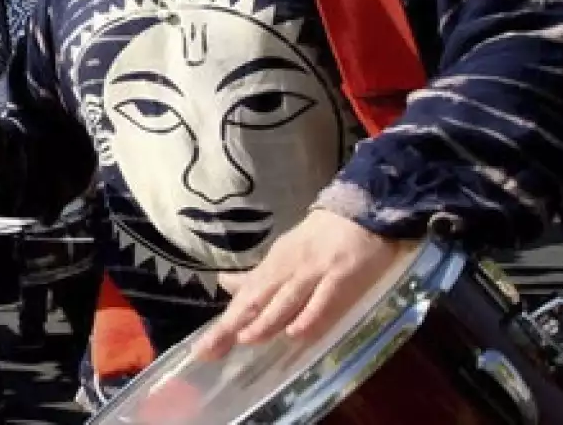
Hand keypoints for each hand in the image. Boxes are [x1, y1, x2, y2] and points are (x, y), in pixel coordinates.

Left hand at [192, 209, 403, 360]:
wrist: (361, 211)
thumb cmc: (318, 238)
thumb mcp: (283, 254)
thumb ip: (257, 276)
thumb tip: (224, 284)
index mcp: (273, 266)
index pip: (244, 299)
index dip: (224, 324)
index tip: (201, 349)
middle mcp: (288, 270)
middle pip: (257, 300)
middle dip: (232, 326)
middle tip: (209, 350)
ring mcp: (314, 272)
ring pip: (286, 300)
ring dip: (266, 320)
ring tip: (245, 339)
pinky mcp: (342, 276)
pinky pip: (324, 300)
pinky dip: (310, 316)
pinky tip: (297, 333)